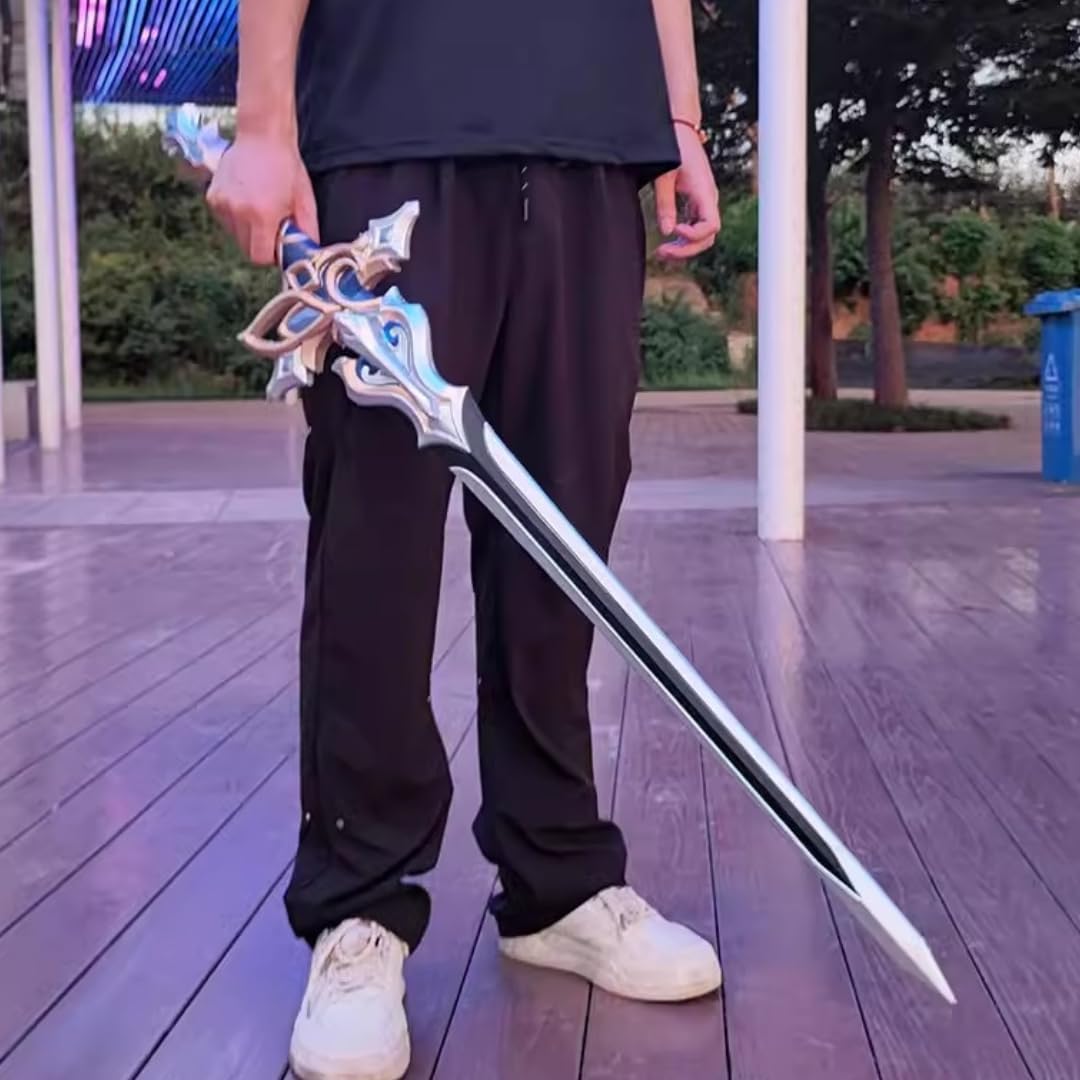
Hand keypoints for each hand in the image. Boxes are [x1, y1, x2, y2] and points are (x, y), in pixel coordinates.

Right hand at [206, 132, 318, 265]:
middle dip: (260, 244)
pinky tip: (247, 199)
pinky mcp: (213, 197)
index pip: (259, 257)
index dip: (270, 255)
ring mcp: (222, 204)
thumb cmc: (287, 167)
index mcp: (262, 215)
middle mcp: (238, 211)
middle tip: (272, 225)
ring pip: (235, 236)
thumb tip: (307, 255)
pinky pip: (226, 221)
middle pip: (246, 249)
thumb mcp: (305, 200)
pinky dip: (237, 218)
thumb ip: (307, 231)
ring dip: (248, 231)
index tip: (278, 244)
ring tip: (260, 208)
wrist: (262, 135)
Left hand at [654, 123, 721, 260]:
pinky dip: (684, 238)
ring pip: (702, 235)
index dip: (693, 235)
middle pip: (708, 237)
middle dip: (687, 249)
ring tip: (662, 252)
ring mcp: (704, 202)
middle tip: (661, 252)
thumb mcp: (664, 176)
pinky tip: (668, 242)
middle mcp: (708, 200)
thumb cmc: (673, 147)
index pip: (711, 226)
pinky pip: (696, 227)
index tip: (673, 231)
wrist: (681, 129)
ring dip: (685, 247)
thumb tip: (667, 231)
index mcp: (704, 192)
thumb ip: (665, 204)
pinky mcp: (697, 203)